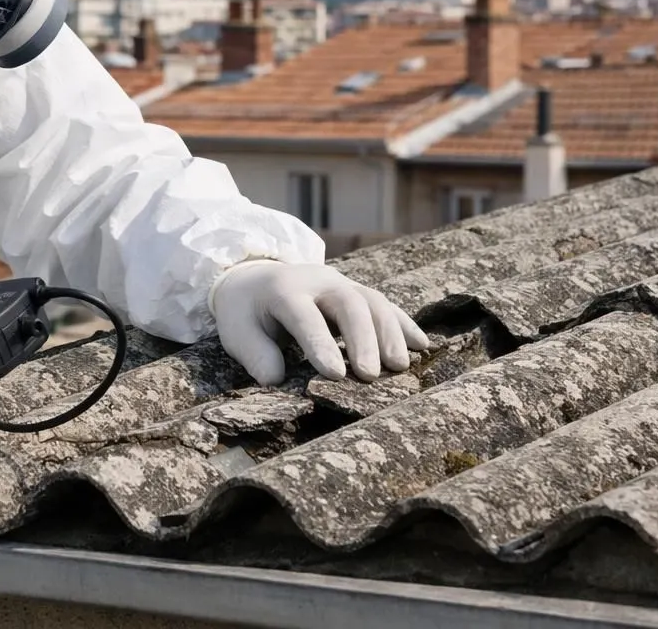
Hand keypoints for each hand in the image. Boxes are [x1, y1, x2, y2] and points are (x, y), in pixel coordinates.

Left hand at [211, 261, 429, 384]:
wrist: (254, 277)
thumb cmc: (245, 312)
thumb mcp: (236, 330)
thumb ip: (254, 353)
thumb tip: (273, 379)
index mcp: (284, 290)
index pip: (305, 316)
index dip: (320, 344)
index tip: (335, 374)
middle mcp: (318, 282)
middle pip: (348, 303)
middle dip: (362, 338)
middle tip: (370, 375)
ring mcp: (341, 283)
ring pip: (372, 301)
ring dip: (389, 333)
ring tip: (400, 367)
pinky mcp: (357, 291)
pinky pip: (385, 305)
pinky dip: (404, 324)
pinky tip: (421, 346)